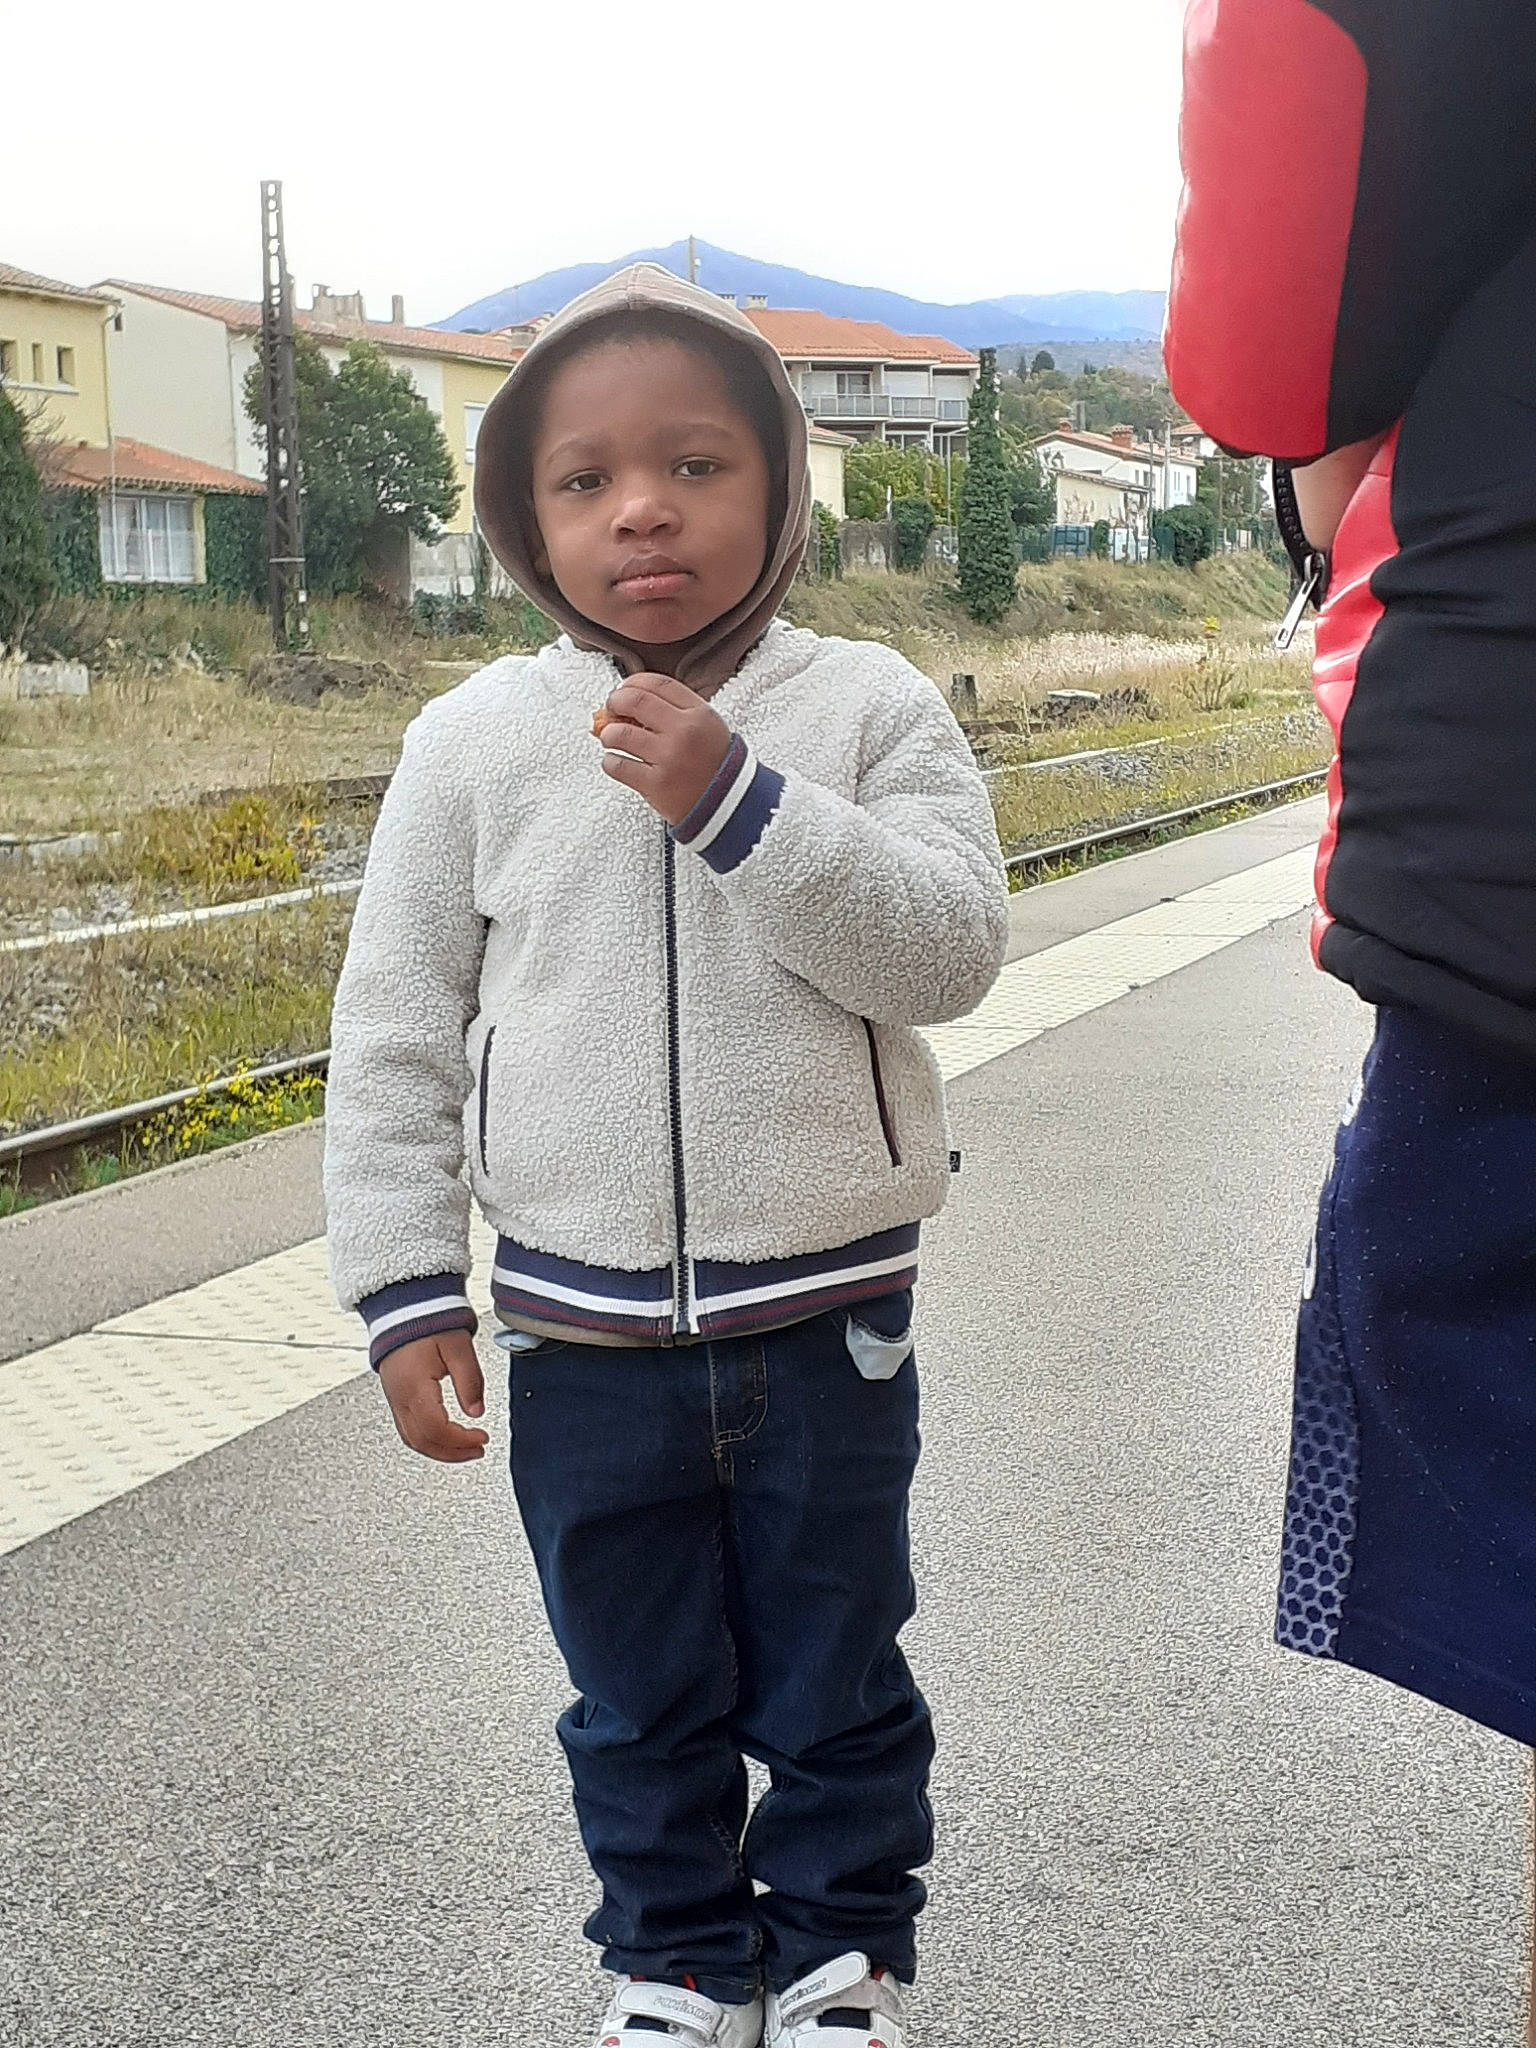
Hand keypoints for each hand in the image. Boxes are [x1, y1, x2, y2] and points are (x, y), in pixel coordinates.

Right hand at [377, 1331, 488, 1463]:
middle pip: (422, 1441)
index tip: (482, 1438)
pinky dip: (428, 1439)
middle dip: (452, 1453)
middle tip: (477, 1450)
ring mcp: (394, 1398)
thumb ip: (470, 1380)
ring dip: (440, 1450)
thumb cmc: (428, 1321)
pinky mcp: (395, 1395)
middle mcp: (399, 1397)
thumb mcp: (458, 1347)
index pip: (436, 1429)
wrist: (404, 1307)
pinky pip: (408, 1428)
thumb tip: (476, 1411)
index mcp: (414, 1386)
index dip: (461, 1440)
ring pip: (412, 1439)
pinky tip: (445, 1437)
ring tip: (464, 1449)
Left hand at [597, 673, 732, 826]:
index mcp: (699, 714)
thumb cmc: (715, 766)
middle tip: (611, 708)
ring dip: (608, 734)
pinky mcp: (655, 784)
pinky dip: (610, 762)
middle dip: (614, 701)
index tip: (624, 689)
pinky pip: (617, 766)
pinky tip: (617, 761)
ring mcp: (668, 758)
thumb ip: (677, 710)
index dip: (632, 682)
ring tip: (612, 738)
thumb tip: (633, 700)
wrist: (727, 804)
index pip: (658, 683)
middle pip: (635, 700)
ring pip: (619, 733)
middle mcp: (684, 732)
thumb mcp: (707, 728)